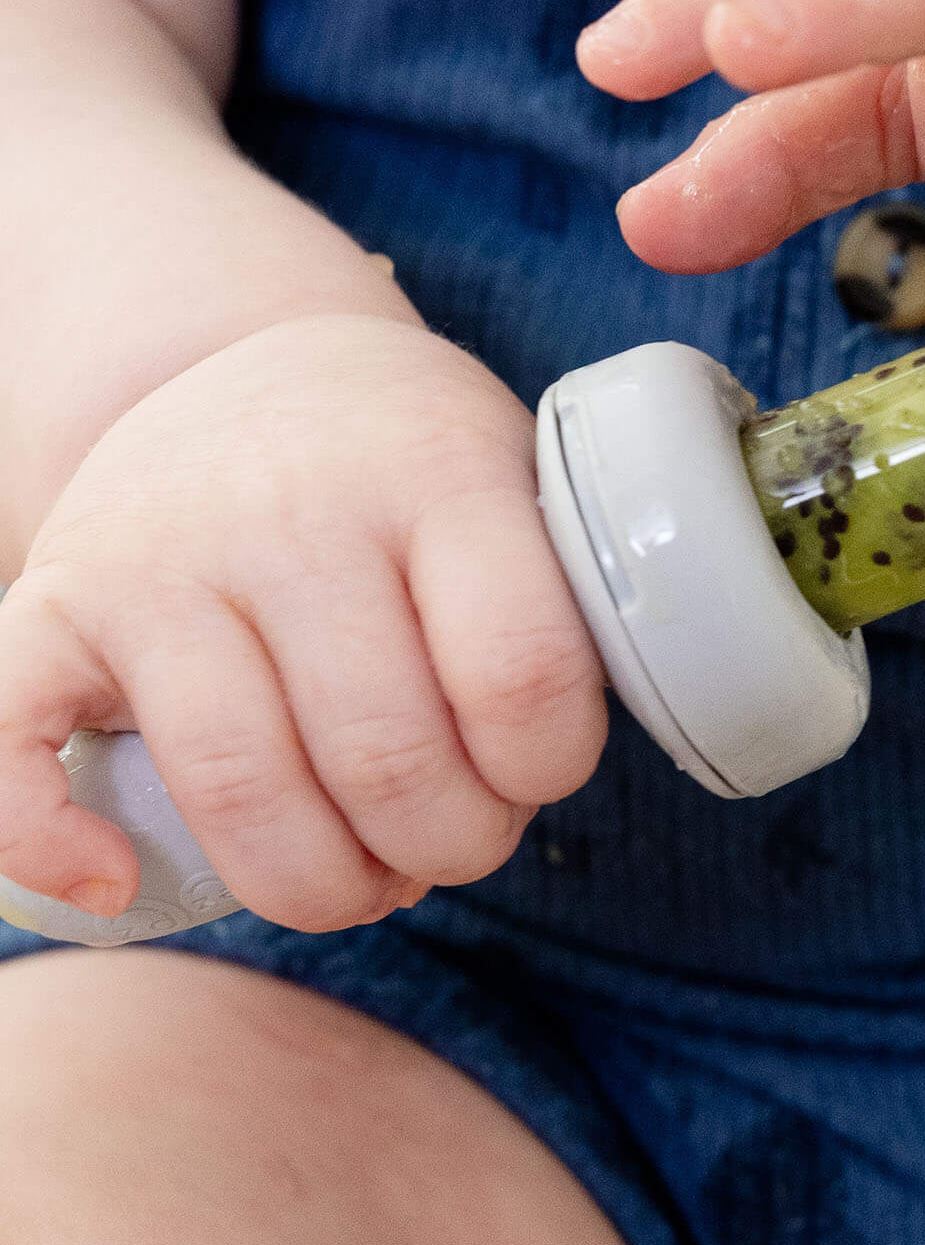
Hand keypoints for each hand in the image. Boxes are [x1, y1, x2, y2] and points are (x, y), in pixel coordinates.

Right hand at [0, 315, 606, 929]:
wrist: (248, 358)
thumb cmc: (405, 458)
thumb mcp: (511, 478)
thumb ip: (551, 600)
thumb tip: (545, 772)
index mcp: (437, 470)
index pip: (522, 672)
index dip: (547, 769)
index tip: (540, 772)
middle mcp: (293, 506)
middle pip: (388, 759)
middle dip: (447, 847)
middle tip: (459, 837)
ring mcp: (162, 551)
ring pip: (241, 790)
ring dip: (322, 887)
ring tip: (369, 876)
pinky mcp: (57, 595)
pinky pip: (13, 740)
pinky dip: (49, 843)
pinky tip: (120, 879)